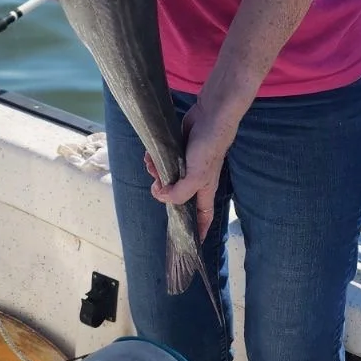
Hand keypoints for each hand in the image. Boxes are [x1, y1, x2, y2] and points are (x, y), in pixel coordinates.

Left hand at [145, 100, 237, 240]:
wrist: (210, 115)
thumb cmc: (209, 147)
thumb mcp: (196, 176)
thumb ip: (179, 193)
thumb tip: (160, 196)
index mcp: (204, 190)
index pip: (203, 218)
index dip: (197, 232)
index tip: (189, 245)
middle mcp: (195, 180)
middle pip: (177, 197)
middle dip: (164, 193)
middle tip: (157, 186)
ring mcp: (186, 166)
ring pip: (166, 179)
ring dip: (155, 173)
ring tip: (152, 165)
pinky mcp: (177, 151)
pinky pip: (161, 162)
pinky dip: (153, 160)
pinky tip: (150, 155)